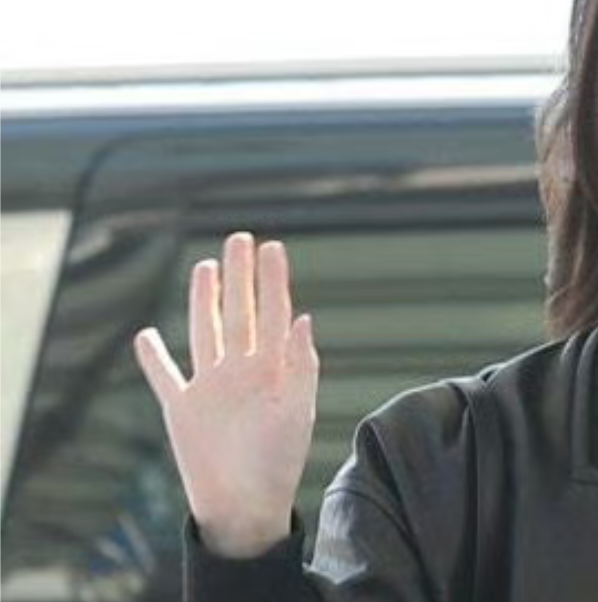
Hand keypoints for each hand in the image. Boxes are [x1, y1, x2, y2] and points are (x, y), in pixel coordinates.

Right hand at [133, 232, 318, 557]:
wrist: (244, 506)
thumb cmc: (278, 462)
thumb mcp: (296, 412)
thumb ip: (301, 365)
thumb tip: (304, 318)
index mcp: (271, 369)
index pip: (272, 313)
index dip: (273, 280)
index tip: (273, 247)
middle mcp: (239, 371)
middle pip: (238, 312)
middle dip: (240, 277)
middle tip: (240, 240)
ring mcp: (209, 387)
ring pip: (205, 332)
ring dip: (204, 300)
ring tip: (205, 267)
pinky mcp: (182, 410)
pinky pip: (164, 377)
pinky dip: (152, 357)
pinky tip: (144, 335)